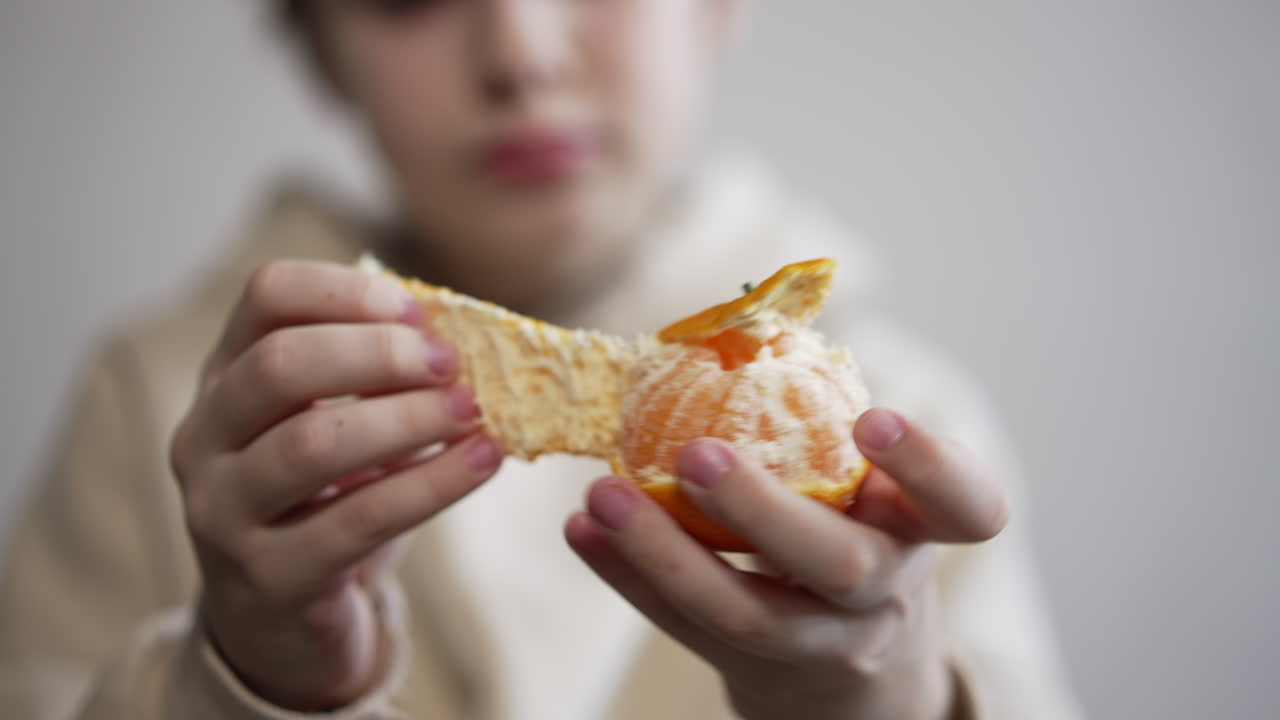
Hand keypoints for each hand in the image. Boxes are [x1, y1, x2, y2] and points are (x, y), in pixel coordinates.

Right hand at [170, 260, 503, 709]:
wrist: (284, 627)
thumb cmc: (326, 503)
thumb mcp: (337, 425)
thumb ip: (377, 376)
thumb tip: (463, 330)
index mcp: (224, 379)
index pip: (267, 296)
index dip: (347, 292)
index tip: (418, 310)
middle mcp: (204, 440)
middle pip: (278, 366)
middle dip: (378, 355)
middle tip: (452, 362)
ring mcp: (224, 513)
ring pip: (312, 445)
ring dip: (407, 419)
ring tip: (473, 411)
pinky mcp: (269, 579)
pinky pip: (358, 520)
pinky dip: (431, 485)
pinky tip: (484, 461)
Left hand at [565, 408, 1007, 719]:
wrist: (853, 664)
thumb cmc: (851, 527)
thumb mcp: (865, 482)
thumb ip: (819, 423)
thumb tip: (730, 322)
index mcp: (924, 528)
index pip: (965, 505)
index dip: (928, 466)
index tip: (875, 420)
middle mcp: (885, 591)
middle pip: (838, 564)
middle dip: (763, 511)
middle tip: (694, 455)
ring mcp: (823, 643)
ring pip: (746, 614)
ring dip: (665, 553)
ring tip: (603, 495)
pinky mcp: (758, 671)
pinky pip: (685, 628)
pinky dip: (630, 577)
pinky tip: (582, 531)